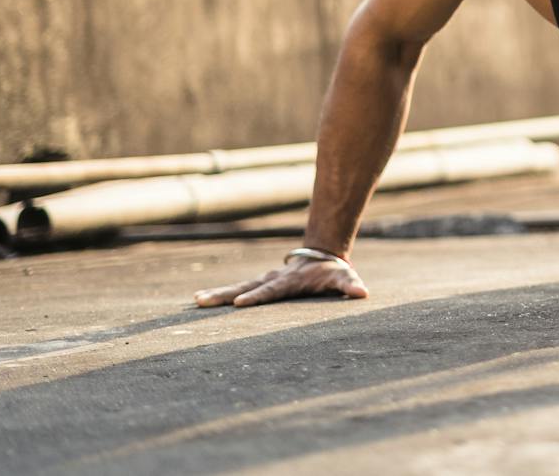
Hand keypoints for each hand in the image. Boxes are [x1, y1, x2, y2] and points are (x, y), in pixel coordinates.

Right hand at [193, 255, 368, 307]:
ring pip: (237, 287)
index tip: (239, 303)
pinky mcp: (259, 283)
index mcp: (288, 282)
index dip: (256, 297)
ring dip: (217, 295)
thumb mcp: (343, 278)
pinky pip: (237, 289)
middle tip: (202, 301)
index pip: (270, 291)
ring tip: (196, 300)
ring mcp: (263, 280)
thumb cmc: (332, 271)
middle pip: (246, 287)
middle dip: (225, 295)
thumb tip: (362, 293)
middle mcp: (271, 279)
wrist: (320, 255)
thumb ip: (350, 286)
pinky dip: (220, 294)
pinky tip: (201, 300)